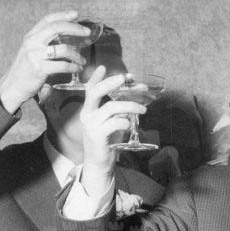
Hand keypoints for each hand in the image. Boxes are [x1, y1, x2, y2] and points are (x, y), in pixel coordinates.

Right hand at [0, 10, 89, 113]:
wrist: (14, 85)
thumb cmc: (27, 69)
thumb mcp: (33, 50)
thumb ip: (45, 42)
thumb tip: (66, 37)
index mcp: (31, 36)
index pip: (47, 20)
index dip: (63, 14)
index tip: (76, 13)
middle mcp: (32, 42)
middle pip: (56, 28)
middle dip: (74, 28)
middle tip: (87, 31)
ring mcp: (35, 55)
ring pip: (63, 49)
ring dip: (77, 55)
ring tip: (82, 60)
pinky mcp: (39, 68)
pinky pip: (63, 65)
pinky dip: (74, 67)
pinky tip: (78, 69)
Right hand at [79, 66, 145, 194]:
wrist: (100, 163)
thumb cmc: (108, 140)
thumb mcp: (113, 121)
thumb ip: (120, 108)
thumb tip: (136, 92)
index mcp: (89, 109)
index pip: (90, 89)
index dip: (96, 78)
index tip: (104, 67)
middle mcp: (87, 115)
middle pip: (95, 93)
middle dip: (111, 83)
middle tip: (126, 78)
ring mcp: (91, 125)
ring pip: (110, 107)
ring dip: (130, 105)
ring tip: (143, 110)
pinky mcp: (97, 136)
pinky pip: (114, 124)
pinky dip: (125, 122)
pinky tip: (130, 125)